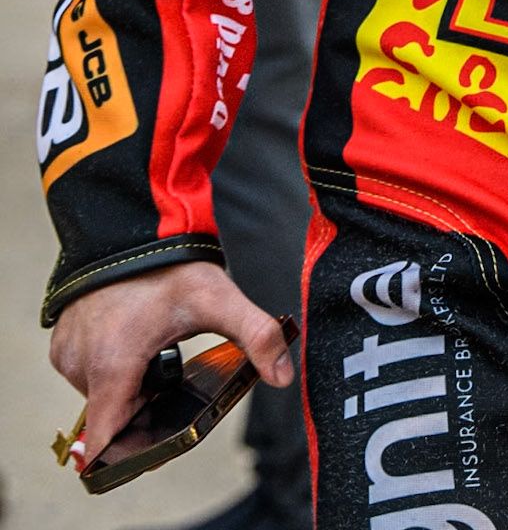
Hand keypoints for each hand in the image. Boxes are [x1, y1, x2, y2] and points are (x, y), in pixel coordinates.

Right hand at [49, 261, 293, 466]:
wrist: (132, 221)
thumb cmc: (168, 263)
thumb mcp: (219, 299)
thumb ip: (257, 336)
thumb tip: (282, 375)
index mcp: (112, 366)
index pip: (106, 441)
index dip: (132, 450)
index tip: (158, 436)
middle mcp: (81, 364)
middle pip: (112, 416)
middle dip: (143, 404)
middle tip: (170, 367)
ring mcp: (68, 352)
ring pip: (101, 393)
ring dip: (128, 382)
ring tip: (153, 345)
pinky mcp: (61, 340)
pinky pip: (86, 370)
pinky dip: (110, 364)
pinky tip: (133, 335)